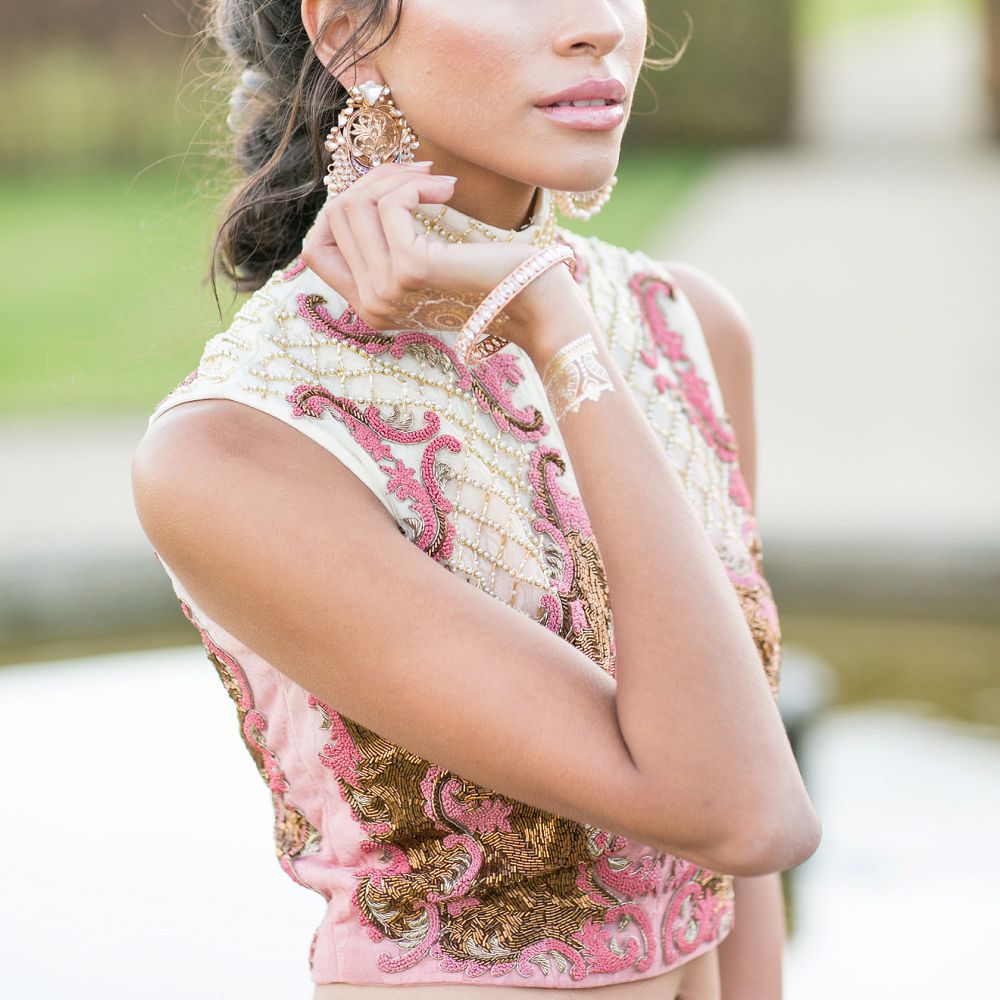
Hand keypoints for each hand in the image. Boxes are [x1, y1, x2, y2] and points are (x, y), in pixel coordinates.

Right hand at [300, 161, 584, 357]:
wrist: (533, 304)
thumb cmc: (490, 278)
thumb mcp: (428, 261)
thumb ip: (389, 241)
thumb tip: (363, 187)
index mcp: (369, 306)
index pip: (316, 250)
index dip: (340, 209)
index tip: (384, 193)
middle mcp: (370, 305)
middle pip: (335, 217)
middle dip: (372, 181)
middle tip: (419, 175)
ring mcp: (386, 290)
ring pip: (354, 206)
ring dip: (394, 178)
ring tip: (434, 181)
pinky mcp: (411, 268)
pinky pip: (389, 205)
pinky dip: (415, 186)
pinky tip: (447, 190)